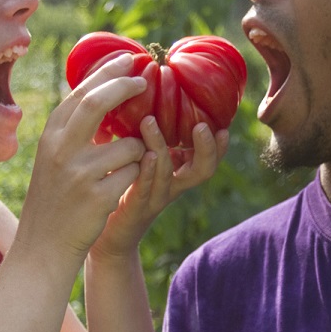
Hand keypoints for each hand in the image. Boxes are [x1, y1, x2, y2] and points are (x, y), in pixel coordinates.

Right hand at [15, 54, 148, 266]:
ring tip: (122, 168)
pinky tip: (117, 190)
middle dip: (125, 86)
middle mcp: (61, 150)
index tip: (128, 58)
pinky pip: (133, 174)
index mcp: (51, 136)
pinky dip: (134, 178)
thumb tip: (101, 88)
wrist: (43, 245)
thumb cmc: (55, 197)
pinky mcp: (98, 197)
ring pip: (129, 145)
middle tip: (146, 78)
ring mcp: (79, 173)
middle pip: (97, 103)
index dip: (107, 72)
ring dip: (137, 152)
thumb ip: (73, 127)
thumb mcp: (54, 156)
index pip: (81, 93)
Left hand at [91, 115, 229, 259]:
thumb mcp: (140, 158)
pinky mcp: (134, 206)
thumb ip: (146, 135)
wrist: (106, 236)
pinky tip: (143, 155)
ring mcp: (154, 197)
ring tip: (150, 121)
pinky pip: (144, 188)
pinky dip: (146, 170)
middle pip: (202, 170)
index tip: (224, 125)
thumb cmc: (121, 187)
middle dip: (207, 148)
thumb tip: (143, 95)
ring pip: (167, 174)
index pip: (207, 158)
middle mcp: (172, 186)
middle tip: (203, 126)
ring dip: (160, 146)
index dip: (219, 146)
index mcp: (177, 172)